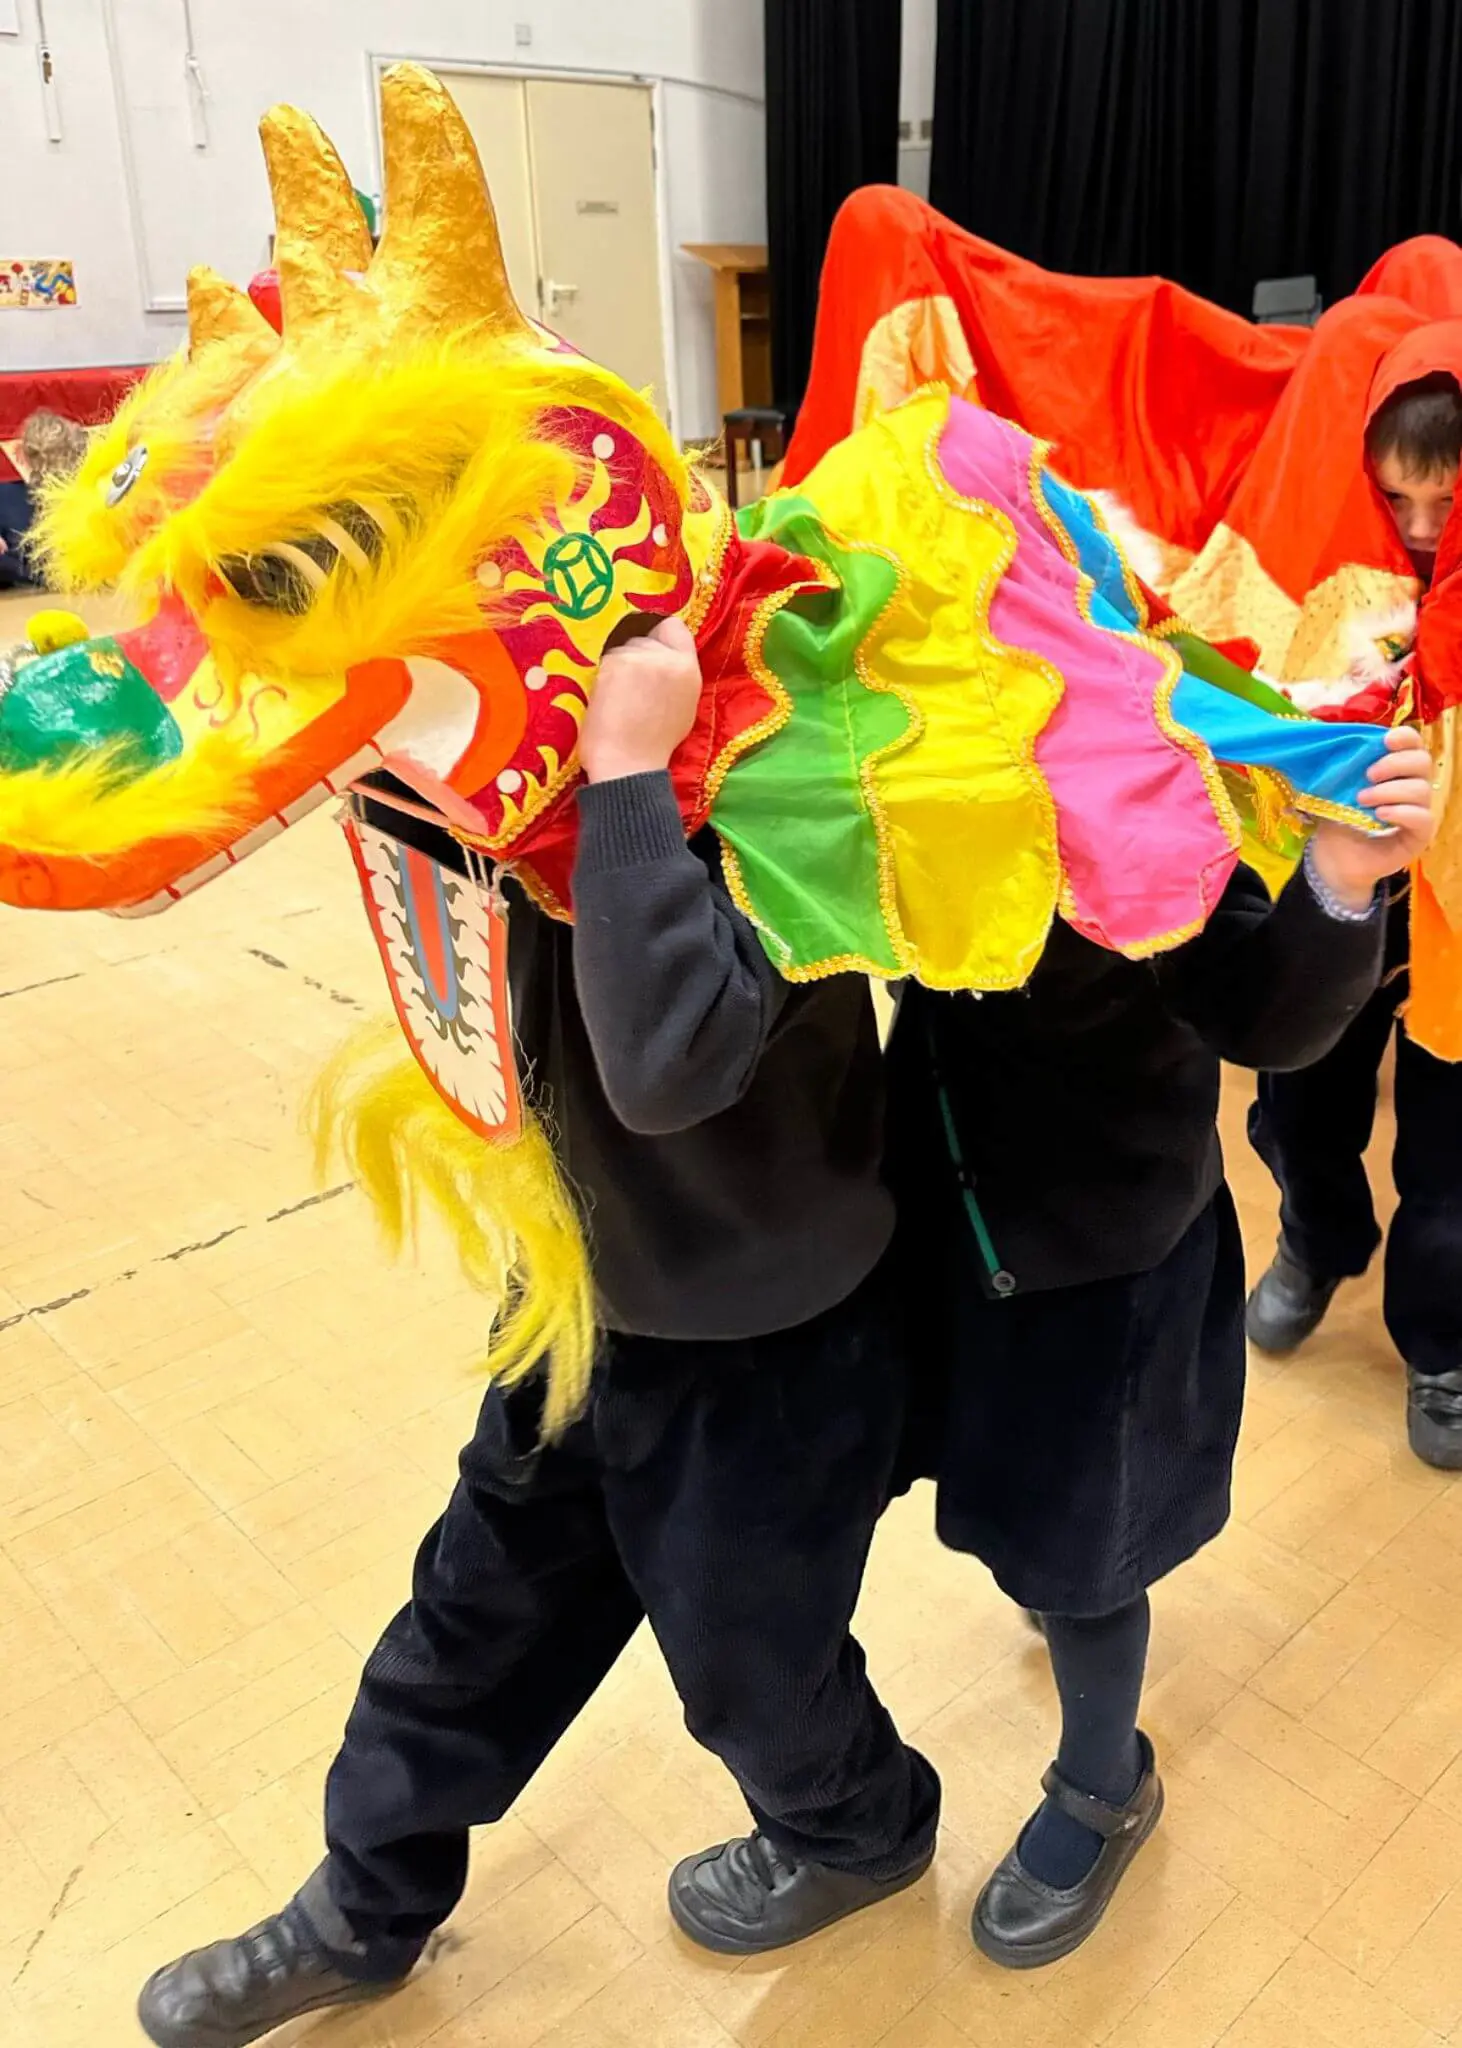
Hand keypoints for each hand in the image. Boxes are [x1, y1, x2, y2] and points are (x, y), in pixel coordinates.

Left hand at [580, 615, 701, 784]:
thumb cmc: (653, 745)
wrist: (628, 767)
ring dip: (615, 665)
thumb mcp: (682, 707)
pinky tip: (604, 697)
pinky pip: (603, 658)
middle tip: (628, 683)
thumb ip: (675, 677)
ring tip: (615, 695)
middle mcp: (667, 659)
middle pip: (644, 637)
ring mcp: (640, 658)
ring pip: (621, 647)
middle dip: (635, 654)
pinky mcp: (614, 664)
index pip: (673, 627)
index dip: (658, 634)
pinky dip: (601, 675)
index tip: (648, 649)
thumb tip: (661, 658)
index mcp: (688, 669)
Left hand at [1308, 727, 1437, 910]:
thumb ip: (1340, 764)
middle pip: (1422, 762)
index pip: (1414, 744)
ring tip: (1362, 800)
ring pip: (1421, 790)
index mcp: (1397, 769)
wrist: (1334, 857)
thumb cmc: (1338, 818)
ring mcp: (1419, 811)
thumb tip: (1327, 737)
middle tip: (1368, 774)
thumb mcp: (1335, 787)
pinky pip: (1423, 818)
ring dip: (1389, 791)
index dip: (1405, 738)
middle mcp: (1413, 786)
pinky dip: (1401, 813)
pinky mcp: (1419, 835)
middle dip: (1394, 764)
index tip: (1385, 740)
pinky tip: (1379, 815)